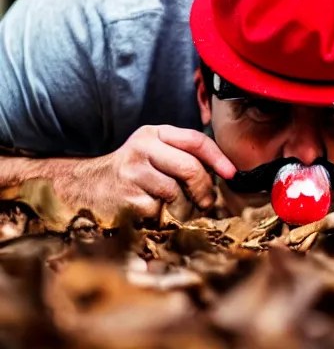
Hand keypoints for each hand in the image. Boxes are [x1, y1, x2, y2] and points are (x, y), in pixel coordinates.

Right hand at [54, 125, 235, 219]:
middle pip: (190, 168)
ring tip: (178, 207)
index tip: (231, 173)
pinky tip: (154, 212)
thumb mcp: (154, 152)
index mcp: (153, 134)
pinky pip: (161, 210)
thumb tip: (222, 172)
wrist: (85, 188)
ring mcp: (133, 172)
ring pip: (177, 192)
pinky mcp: (128, 197)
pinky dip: (164, 216)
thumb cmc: (131, 172)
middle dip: (205, 188)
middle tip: (207, 201)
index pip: (195, 140)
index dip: (218, 157)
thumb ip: (183, 154)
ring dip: (185, 206)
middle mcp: (142, 148)